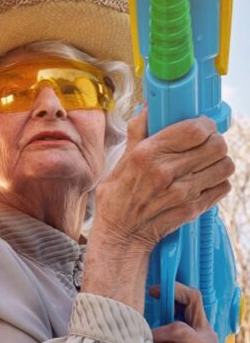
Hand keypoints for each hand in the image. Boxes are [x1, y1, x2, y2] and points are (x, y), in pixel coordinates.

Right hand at [83, 110, 232, 308]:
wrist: (121, 235)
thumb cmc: (117, 196)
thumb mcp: (121, 160)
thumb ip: (139, 132)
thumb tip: (149, 107)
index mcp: (147, 154)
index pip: (196, 129)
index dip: (204, 124)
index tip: (200, 127)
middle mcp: (166, 172)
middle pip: (216, 145)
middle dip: (214, 141)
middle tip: (205, 144)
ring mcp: (182, 192)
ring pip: (225, 165)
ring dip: (219, 161)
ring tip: (205, 163)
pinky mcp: (194, 209)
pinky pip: (223, 187)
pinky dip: (218, 182)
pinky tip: (203, 182)